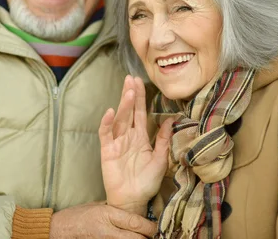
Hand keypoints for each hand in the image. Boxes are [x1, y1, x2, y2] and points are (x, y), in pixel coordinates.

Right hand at [49, 202, 156, 237]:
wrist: (61, 229)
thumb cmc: (79, 215)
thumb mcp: (99, 206)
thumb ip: (117, 210)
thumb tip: (136, 213)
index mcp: (108, 215)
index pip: (136, 223)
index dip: (151, 227)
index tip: (156, 226)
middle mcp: (108, 231)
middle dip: (147, 237)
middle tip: (153, 235)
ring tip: (143, 237)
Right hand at [99, 75, 173, 214]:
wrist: (133, 200)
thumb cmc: (146, 182)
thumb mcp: (160, 160)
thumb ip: (164, 140)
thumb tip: (171, 119)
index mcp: (141, 137)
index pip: (140, 113)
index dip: (140, 97)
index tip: (139, 81)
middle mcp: (128, 136)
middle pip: (128, 111)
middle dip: (130, 95)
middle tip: (130, 78)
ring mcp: (116, 142)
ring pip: (119, 119)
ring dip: (123, 105)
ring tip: (128, 91)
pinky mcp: (107, 151)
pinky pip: (106, 134)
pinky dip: (107, 123)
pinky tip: (110, 112)